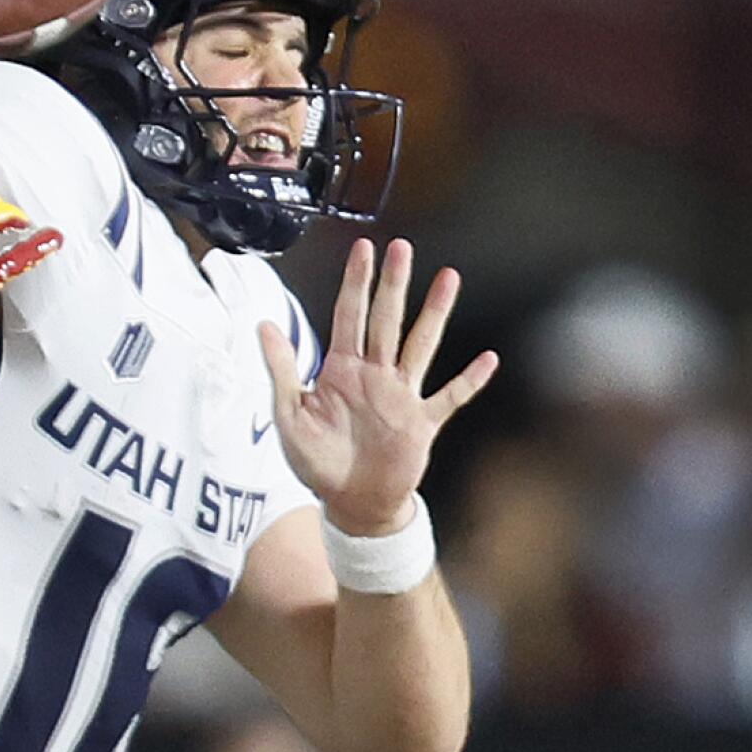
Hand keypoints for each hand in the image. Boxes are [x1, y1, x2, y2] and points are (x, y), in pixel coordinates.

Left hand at [258, 238, 497, 536]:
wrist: (348, 503)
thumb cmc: (316, 460)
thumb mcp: (288, 414)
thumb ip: (281, 369)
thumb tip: (264, 325)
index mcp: (341, 370)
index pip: (348, 315)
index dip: (355, 282)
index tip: (364, 248)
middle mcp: (374, 375)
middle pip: (386, 320)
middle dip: (393, 284)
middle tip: (402, 248)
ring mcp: (401, 396)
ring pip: (421, 345)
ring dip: (434, 313)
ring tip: (449, 278)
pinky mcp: (422, 423)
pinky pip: (449, 397)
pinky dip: (468, 380)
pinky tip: (487, 359)